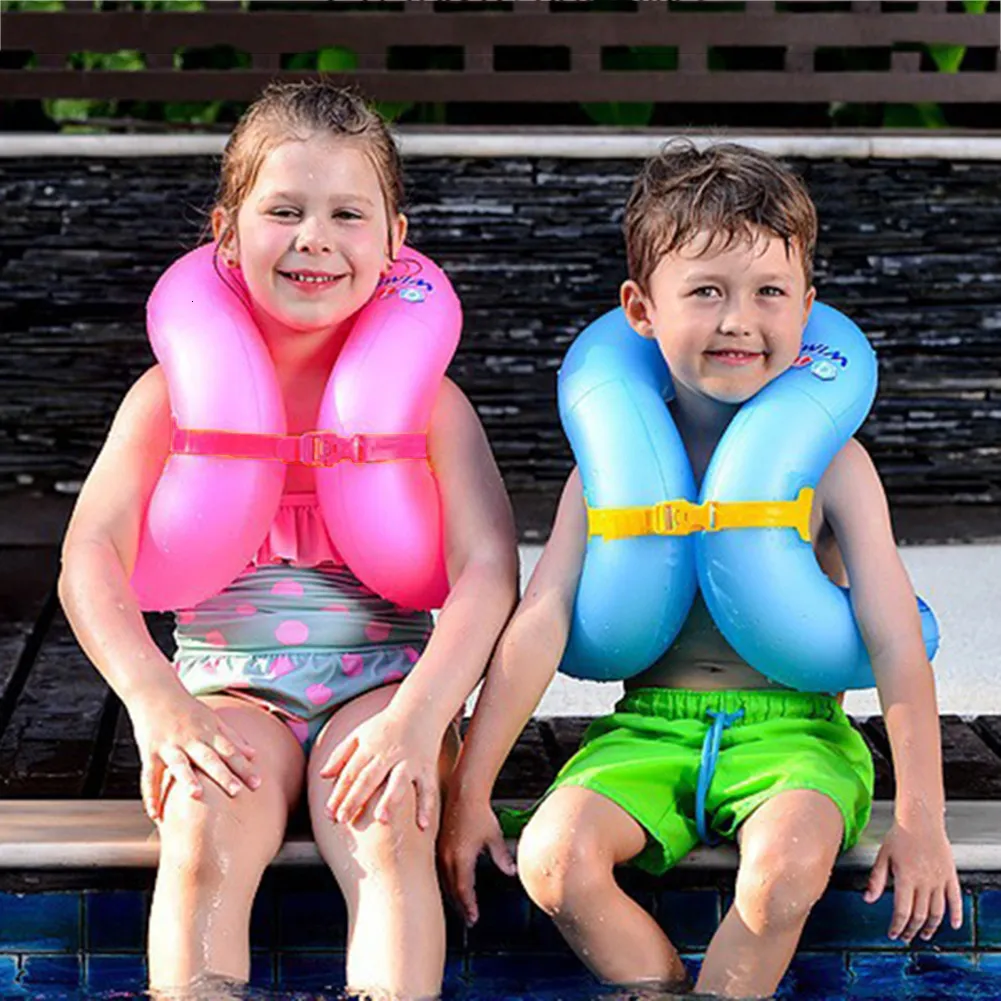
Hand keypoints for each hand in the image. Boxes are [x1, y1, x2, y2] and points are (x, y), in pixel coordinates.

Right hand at [130, 690, 258, 820]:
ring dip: (188, 779)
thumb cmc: (187, 708)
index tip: (258, 784)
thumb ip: (233, 738)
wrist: (154, 691)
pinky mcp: (150, 751)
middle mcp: (191, 739)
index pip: (230, 751)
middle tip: (237, 791)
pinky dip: (151, 795)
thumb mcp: (213, 719)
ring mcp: (170, 745)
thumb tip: (254, 754)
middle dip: (223, 775)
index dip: (244, 767)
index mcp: (209, 731)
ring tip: (196, 795)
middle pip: (209, 758)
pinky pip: (149, 775)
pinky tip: (155, 814)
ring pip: (180, 764)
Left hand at [320, 707, 439, 827]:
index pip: (351, 772)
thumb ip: (341, 754)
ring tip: (381, 819)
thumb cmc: (386, 725)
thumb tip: (323, 776)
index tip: (329, 814)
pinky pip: (427, 788)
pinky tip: (422, 825)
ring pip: (399, 782)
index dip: (339, 793)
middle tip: (343, 820)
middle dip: (355, 799)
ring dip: (390, 800)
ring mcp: (409, 761)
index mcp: (370, 747)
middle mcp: (389, 754)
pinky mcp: (427, 767)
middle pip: (369, 778)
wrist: (421, 708)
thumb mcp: (360, 734)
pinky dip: (426, 806)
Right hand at [439, 783, 515, 925]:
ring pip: (443, 881)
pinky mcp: (437, 844)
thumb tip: (511, 871)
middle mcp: (447, 857)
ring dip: (452, 894)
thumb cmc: (479, 812)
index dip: (468, 906)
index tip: (473, 918)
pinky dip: (446, 880)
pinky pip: (439, 869)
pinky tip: (451, 882)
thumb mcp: (494, 837)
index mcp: (461, 858)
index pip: (463, 890)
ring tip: (461, 904)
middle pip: (451, 889)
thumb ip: (501, 856)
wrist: (464, 793)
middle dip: (460, 905)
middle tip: (468, 918)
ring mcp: (440, 851)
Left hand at [864, 814, 962, 942]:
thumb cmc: (899, 835)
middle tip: (906, 937)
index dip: (897, 926)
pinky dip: (956, 914)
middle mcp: (924, 882)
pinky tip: (953, 925)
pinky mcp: (950, 876)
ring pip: (937, 912)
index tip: (893, 933)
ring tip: (925, 935)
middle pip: (919, 915)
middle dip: (911, 930)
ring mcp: (939, 880)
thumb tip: (867, 899)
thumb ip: (876, 879)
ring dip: (931, 927)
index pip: (902, 911)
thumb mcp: (882, 856)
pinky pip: (955, 899)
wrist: (920, 819)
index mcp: (906, 878)